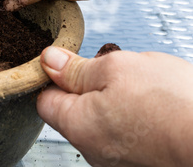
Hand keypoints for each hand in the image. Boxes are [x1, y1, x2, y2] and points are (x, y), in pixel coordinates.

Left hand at [36, 46, 192, 165]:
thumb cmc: (172, 103)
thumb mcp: (116, 67)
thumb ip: (76, 68)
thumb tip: (49, 61)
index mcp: (77, 126)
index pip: (45, 99)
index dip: (56, 77)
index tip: (71, 63)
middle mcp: (93, 150)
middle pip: (75, 110)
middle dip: (90, 86)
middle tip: (118, 74)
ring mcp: (117, 160)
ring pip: (102, 119)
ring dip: (115, 100)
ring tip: (143, 91)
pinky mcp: (139, 161)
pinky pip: (124, 132)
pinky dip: (133, 116)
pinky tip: (154, 107)